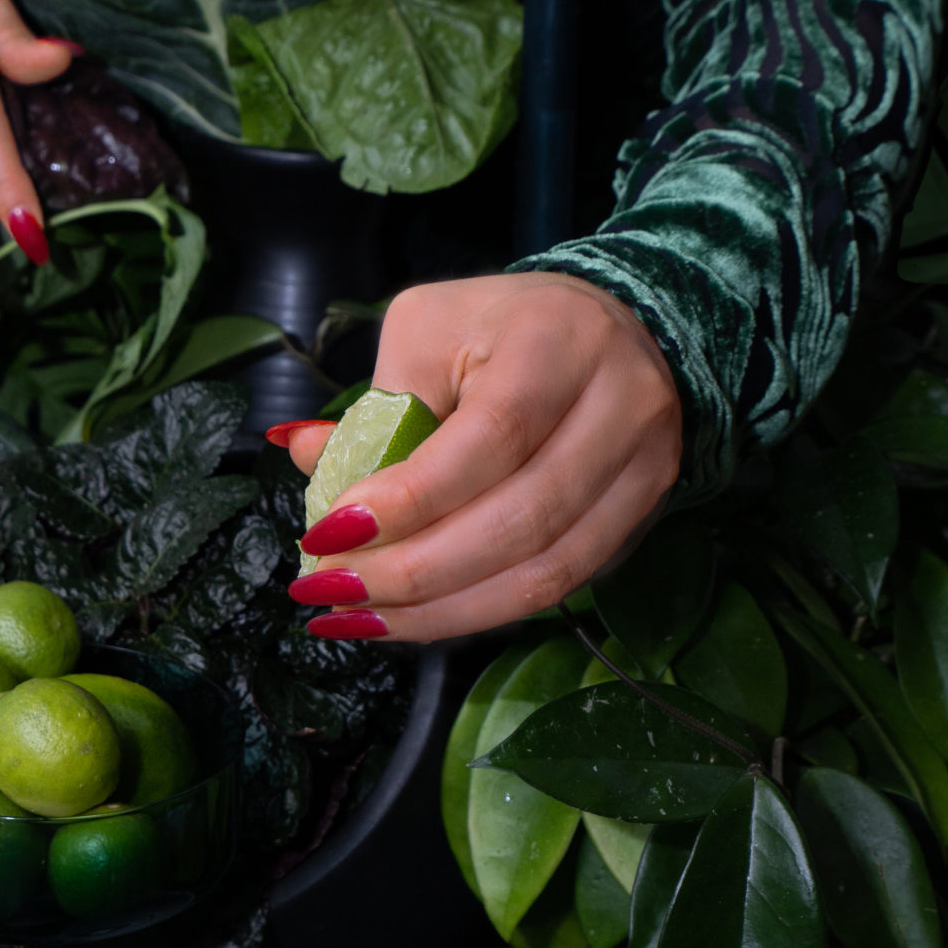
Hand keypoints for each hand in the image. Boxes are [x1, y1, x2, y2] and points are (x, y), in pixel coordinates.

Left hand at [285, 274, 682, 641]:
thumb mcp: (427, 335)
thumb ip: (375, 405)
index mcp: (558, 341)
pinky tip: (418, 618)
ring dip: (442, 611)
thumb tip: (303, 455)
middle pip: (520, 520)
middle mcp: (621, 404)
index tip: (326, 536)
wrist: (609, 327)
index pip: (490, 439)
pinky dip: (480, 611)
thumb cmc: (501, 330)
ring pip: (545, 572)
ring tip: (364, 620)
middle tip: (333, 591)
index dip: (408, 502)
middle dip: (414, 572)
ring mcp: (645, 466)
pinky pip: (561, 587)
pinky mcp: (641, 515)